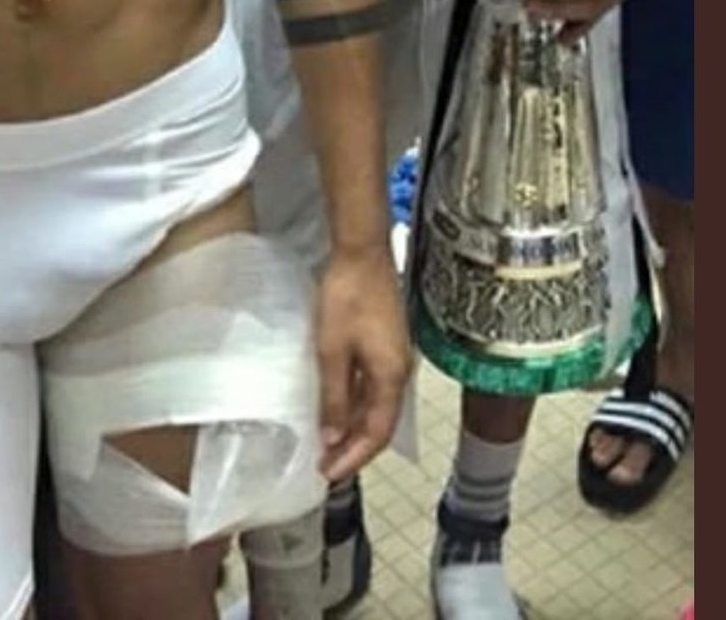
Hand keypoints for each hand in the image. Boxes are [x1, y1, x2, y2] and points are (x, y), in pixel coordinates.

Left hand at [314, 244, 411, 482]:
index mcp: (391, 377)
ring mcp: (394, 356)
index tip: (328, 473)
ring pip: (376, 405)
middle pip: (380, 423)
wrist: (362, 251)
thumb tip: (332, 437)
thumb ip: (334, 396)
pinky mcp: (386, 342)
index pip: (376, 433)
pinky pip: (374, 386)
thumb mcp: (332, 350)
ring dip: (354, 427)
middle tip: (326, 465)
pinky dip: (356, 404)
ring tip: (328, 443)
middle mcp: (399, 371)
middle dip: (354, 448)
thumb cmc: (347, 296)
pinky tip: (337, 406)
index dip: (353, 457)